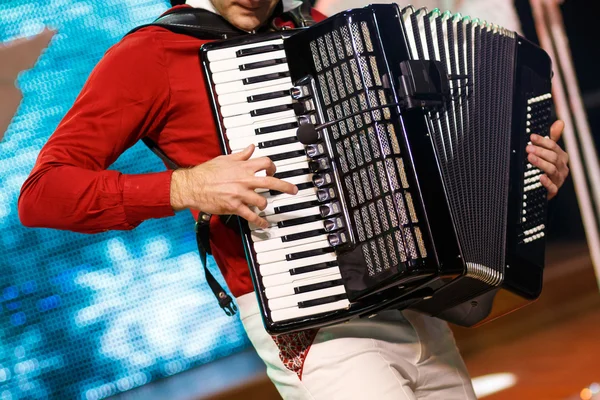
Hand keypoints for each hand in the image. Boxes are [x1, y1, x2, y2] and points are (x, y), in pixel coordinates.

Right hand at [170, 145, 297, 227]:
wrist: (192, 185)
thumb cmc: (206, 172)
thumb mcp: (225, 159)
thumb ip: (241, 155)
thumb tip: (251, 148)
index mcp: (243, 167)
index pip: (265, 163)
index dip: (272, 167)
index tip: (273, 171)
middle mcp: (244, 180)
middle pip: (270, 182)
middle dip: (285, 186)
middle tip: (294, 190)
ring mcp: (240, 194)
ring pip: (262, 201)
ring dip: (265, 204)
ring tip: (264, 206)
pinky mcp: (234, 206)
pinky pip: (251, 216)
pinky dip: (259, 221)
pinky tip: (264, 224)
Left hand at [526, 120, 568, 199]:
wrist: (543, 189)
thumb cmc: (546, 168)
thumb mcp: (548, 152)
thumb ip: (553, 138)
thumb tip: (560, 122)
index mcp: (561, 157)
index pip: (553, 146)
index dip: (542, 141)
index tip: (531, 137)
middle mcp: (562, 168)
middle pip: (553, 157)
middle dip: (540, 151)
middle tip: (528, 148)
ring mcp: (558, 179)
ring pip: (552, 170)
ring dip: (541, 163)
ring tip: (530, 157)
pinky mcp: (553, 191)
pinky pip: (552, 187)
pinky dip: (547, 182)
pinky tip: (540, 177)